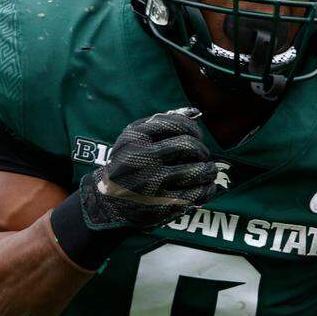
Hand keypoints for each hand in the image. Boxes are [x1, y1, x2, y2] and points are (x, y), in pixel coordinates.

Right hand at [79, 108, 218, 229]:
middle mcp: (142, 158)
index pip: (177, 124)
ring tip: (209, 170)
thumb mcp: (133, 139)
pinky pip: (194, 194)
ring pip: (195, 170)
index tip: (196, 136)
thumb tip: (194, 111)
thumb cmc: (127, 163)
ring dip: (209, 170)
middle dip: (202, 150)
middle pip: (188, 146)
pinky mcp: (159, 204)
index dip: (193, 130)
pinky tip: (208, 187)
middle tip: (203, 156)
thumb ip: (161, 123)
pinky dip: (207, 189)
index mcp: (136, 137)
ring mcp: (151, 182)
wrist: (107, 200)